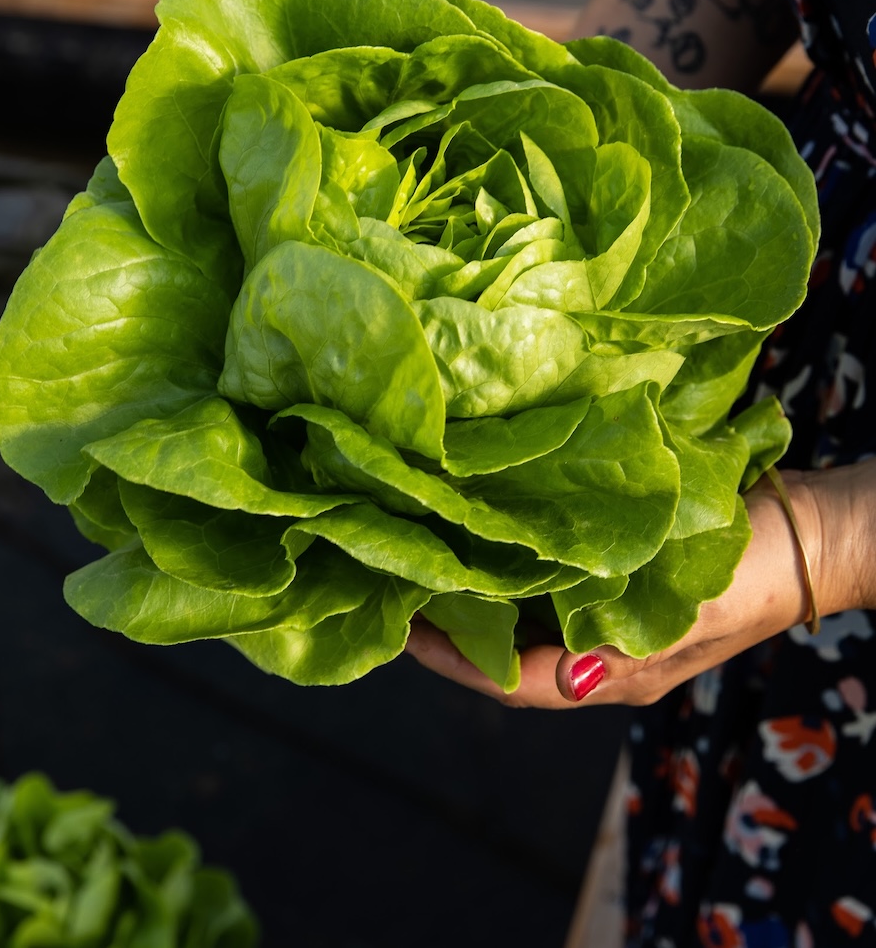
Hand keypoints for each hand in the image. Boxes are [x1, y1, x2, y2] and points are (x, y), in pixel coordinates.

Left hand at [405, 461, 875, 707]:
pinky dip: (512, 579)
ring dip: (478, 604)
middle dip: (456, 633)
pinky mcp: (619, 592)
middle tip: (403, 592)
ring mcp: (611, 627)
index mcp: (615, 674)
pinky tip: (485, 547)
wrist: (812, 534)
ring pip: (526, 628)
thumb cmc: (751, 569)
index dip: (454, 661)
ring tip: (430, 567)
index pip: (514, 683)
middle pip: (511, 660)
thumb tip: (548, 660)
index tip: (404, 631)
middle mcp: (604, 658)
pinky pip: (551, 595)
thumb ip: (619, 638)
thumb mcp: (684, 607)